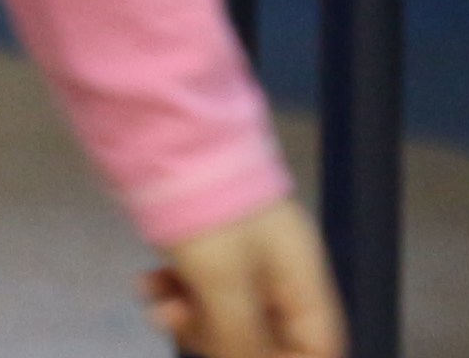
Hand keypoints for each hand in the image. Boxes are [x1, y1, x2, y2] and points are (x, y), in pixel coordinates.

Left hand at [147, 204, 346, 357]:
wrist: (165, 133)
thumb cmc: (207, 205)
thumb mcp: (222, 283)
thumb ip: (238, 337)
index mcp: (301, 277)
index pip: (317, 345)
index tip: (238, 356)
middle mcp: (282, 271)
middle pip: (268, 336)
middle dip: (223, 341)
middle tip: (184, 324)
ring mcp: (248, 257)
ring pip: (229, 315)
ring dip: (193, 320)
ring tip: (160, 305)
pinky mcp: (214, 246)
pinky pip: (204, 289)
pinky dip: (178, 294)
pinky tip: (151, 286)